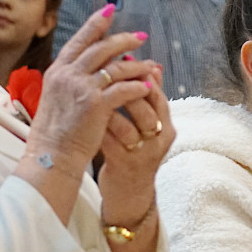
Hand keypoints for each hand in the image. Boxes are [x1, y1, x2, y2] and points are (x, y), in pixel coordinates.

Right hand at [28, 6, 156, 165]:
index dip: (96, 23)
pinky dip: (138, 86)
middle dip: (123, 39)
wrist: (51, 156)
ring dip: (137, 65)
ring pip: (116, 66)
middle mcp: (68, 74)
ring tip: (150, 66)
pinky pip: (124, 88)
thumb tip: (83, 67)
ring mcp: (82, 88)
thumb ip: (68, 80)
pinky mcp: (96, 104)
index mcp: (57, 71)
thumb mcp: (55, 98)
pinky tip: (148, 87)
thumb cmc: (54, 133)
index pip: (79, 40)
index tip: (109, 10)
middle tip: (141, 36)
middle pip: (101, 47)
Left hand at [98, 65, 175, 225]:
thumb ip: (149, 96)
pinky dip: (98, 127)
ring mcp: (144, 154)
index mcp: (167, 126)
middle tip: (104, 74)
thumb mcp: (147, 124)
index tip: (122, 60)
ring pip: (128, 126)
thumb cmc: (136, 149)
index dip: (141, 76)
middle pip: (146, 109)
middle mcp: (159, 140)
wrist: (130, 192)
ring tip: (92, 93)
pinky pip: (110, 141)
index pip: (158, 95)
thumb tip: (152, 64)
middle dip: (125, 89)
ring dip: (108, 108)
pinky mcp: (125, 165)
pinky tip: (85, 116)